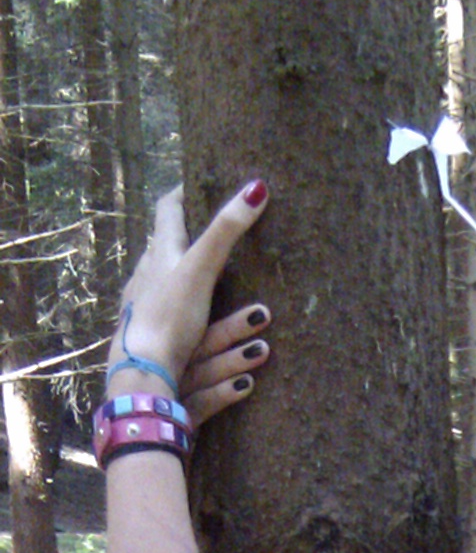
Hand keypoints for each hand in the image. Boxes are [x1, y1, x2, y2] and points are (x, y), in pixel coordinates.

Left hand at [108, 181, 271, 425]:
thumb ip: (226, 231)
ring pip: (160, 273)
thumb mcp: (201, 269)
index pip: (168, 208)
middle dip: (186, 231)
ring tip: (203, 268)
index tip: (199, 182)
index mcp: (160, 251)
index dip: (183, 191)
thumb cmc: (170, 316)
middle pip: (163, 241)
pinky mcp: (144, 328)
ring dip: (182, 267)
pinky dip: (177, 299)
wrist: (142, 370)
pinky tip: (185, 312)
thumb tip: (256, 188)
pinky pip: (161, 304)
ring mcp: (142, 300)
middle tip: (207, 226)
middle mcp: (146, 271)